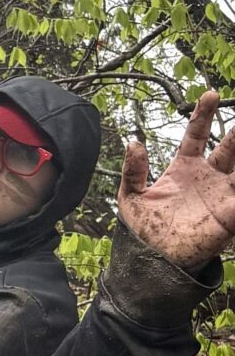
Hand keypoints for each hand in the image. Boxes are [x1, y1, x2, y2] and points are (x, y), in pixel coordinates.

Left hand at [117, 93, 234, 269]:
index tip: (210, 94)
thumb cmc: (143, 229)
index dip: (203, 115)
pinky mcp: (230, 216)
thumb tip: (133, 142)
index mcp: (184, 168)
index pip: (197, 136)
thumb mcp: (131, 196)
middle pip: (228, 149)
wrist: (152, 260)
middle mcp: (207, 178)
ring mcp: (221, 196)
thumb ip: (133, 170)